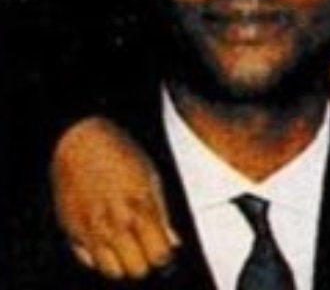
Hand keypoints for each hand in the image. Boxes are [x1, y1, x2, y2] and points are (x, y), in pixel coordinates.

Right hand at [51, 116, 180, 279]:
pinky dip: (100, 259)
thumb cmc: (120, 155)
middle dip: (146, 264)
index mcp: (138, 211)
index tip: (166, 251)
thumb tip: (173, 243)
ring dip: (123, 265)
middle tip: (148, 250)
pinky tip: (108, 243)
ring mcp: (89, 232)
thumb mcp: (152, 179)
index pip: (159, 256)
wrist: (80, 142)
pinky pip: (88, 262)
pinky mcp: (71, 232)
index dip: (166, 257)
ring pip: (111, 272)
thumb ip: (162, 215)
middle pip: (136, 270)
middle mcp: (112, 226)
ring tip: (129, 249)